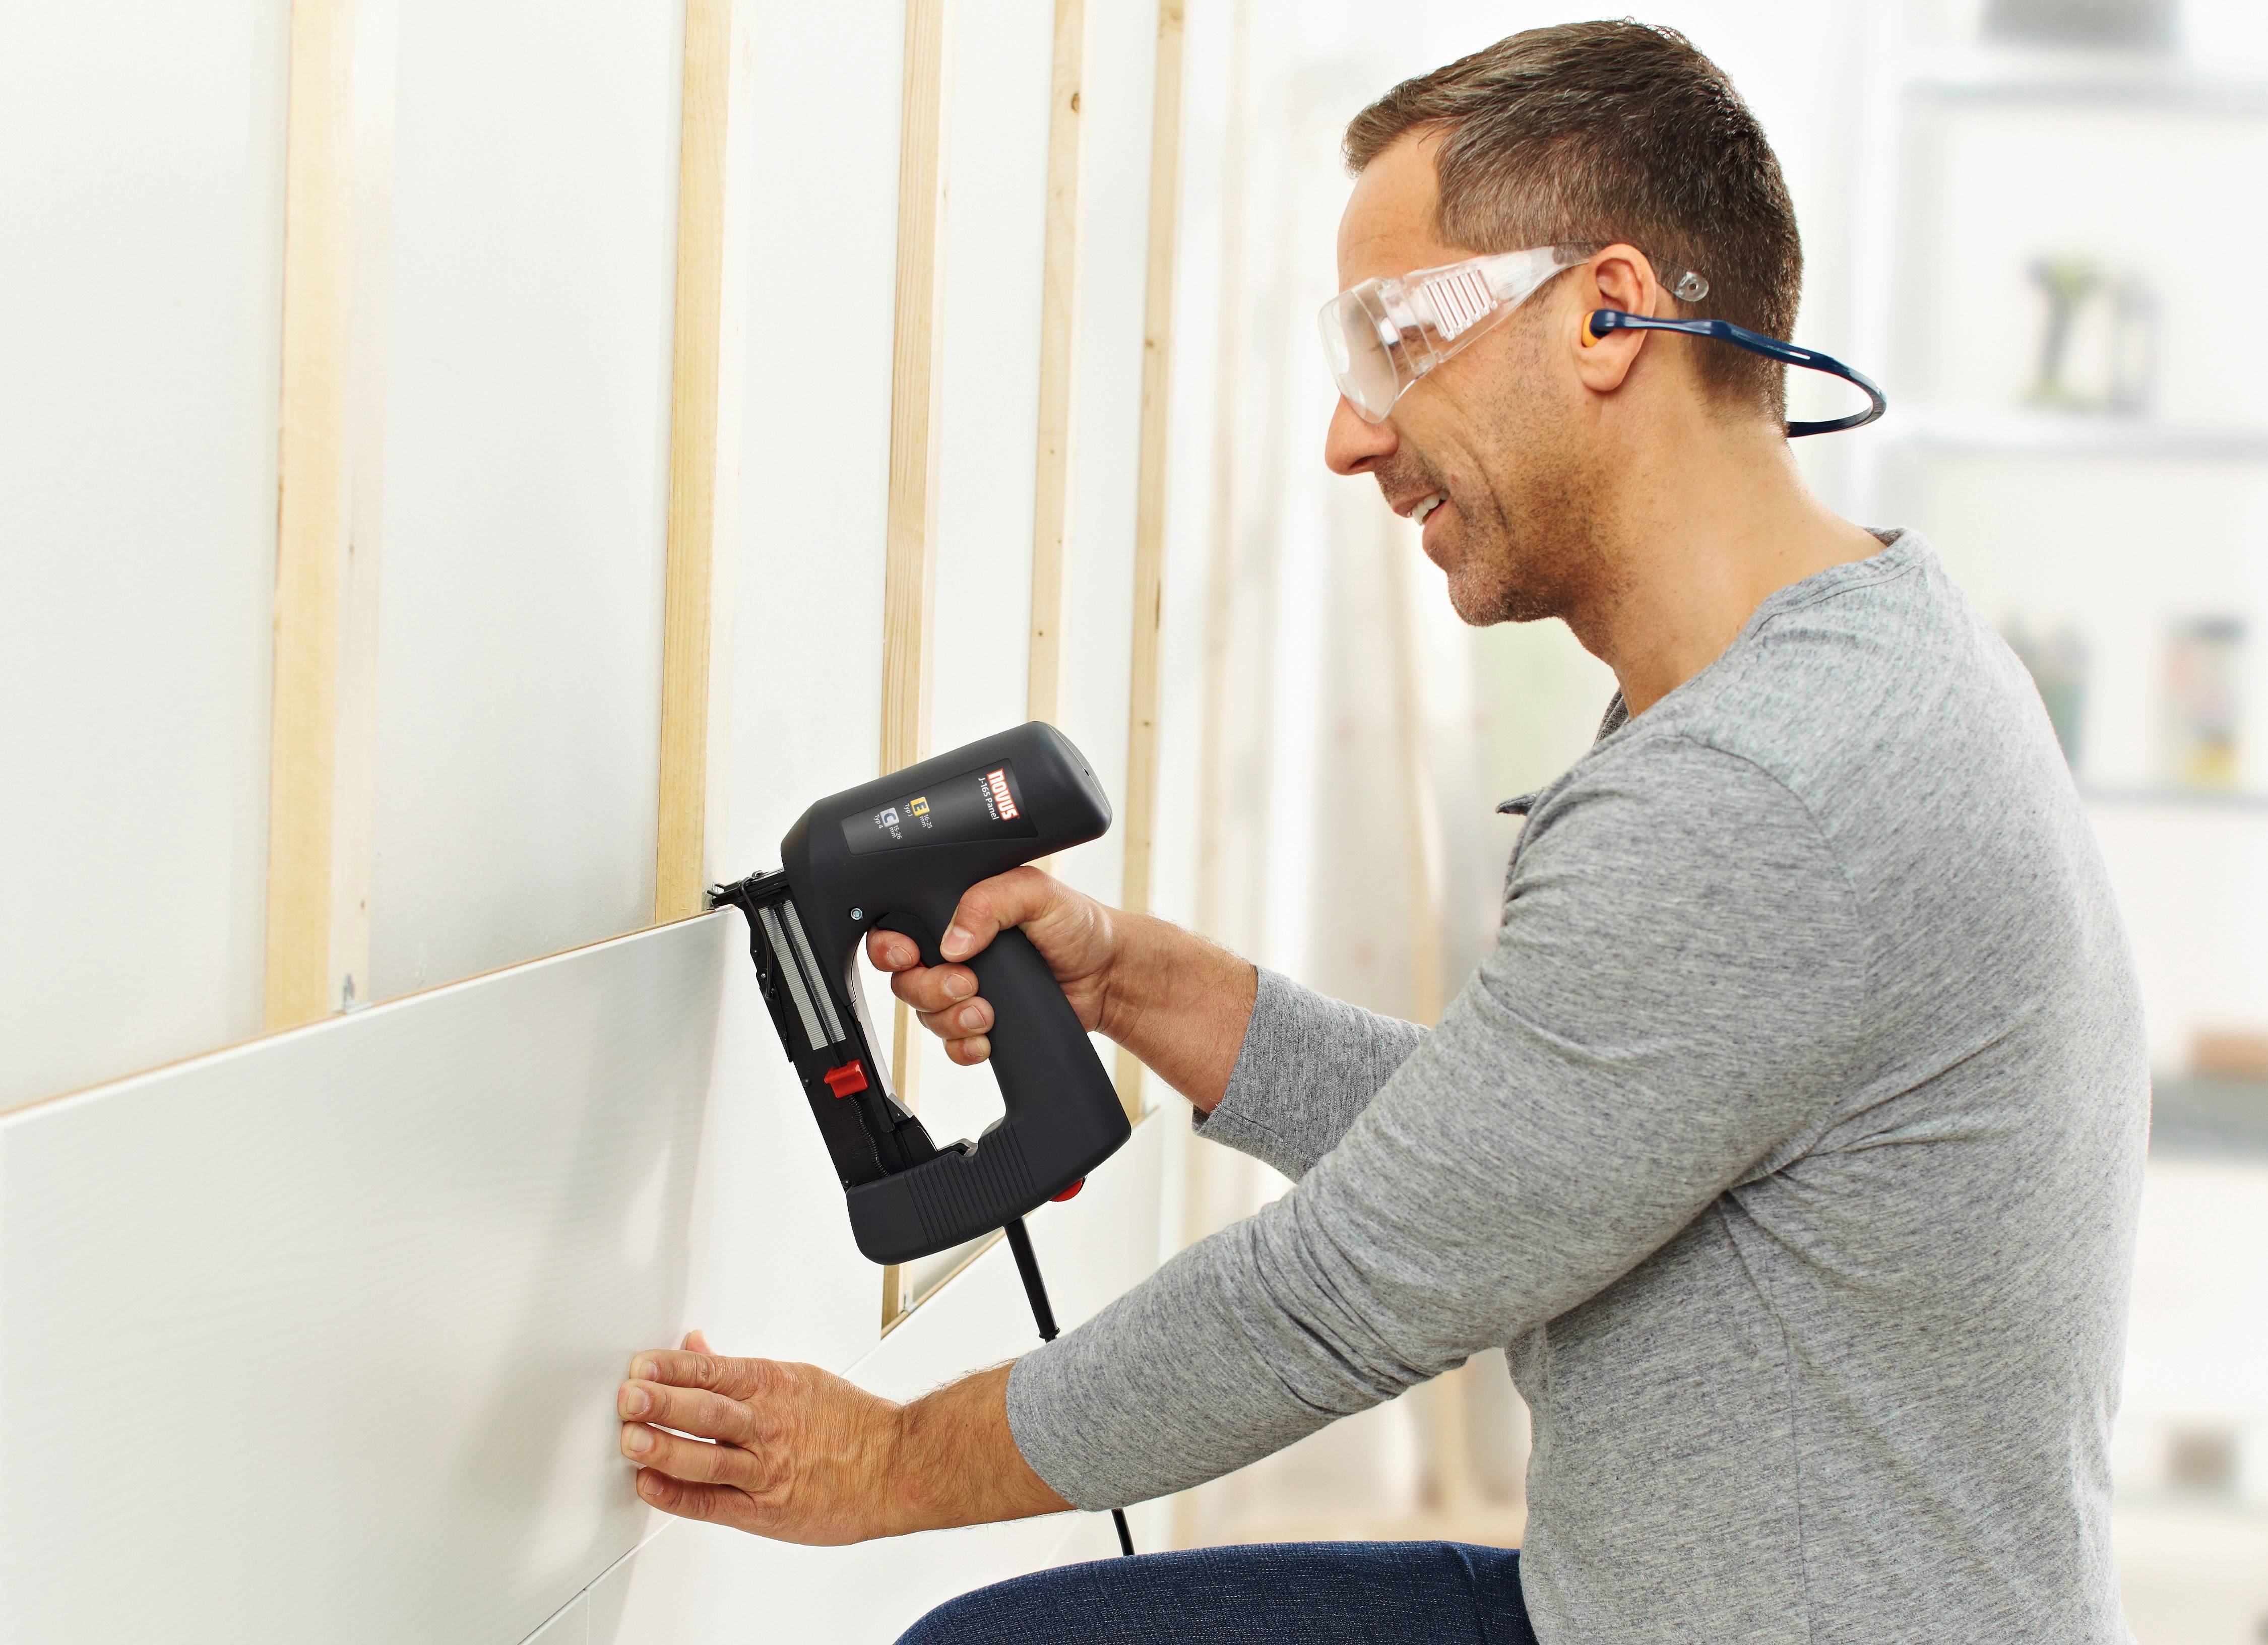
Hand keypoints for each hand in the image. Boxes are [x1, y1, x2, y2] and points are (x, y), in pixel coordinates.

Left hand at [618, 1331, 905, 1542]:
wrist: (896, 1466)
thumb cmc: (849, 1423)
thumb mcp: (796, 1380)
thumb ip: (736, 1371)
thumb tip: (694, 1347)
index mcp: (773, 1386)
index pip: (712, 1371)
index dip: (672, 1368)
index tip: (640, 1366)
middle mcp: (767, 1425)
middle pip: (707, 1411)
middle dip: (663, 1403)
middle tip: (628, 1397)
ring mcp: (766, 1469)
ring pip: (708, 1458)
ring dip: (665, 1448)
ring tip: (631, 1439)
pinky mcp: (766, 1509)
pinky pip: (715, 1504)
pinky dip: (679, 1496)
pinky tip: (651, 1486)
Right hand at [863, 866, 1120, 1065]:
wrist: (1109, 975)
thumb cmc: (1077, 925)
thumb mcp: (1035, 892)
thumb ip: (989, 901)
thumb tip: (953, 940)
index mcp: (954, 913)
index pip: (897, 928)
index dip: (890, 947)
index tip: (909, 955)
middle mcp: (953, 953)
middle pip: (904, 980)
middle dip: (928, 988)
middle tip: (966, 984)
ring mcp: (966, 991)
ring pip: (925, 1016)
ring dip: (950, 1018)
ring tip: (987, 1011)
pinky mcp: (981, 1024)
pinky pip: (951, 1046)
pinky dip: (963, 1047)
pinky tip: (986, 1038)